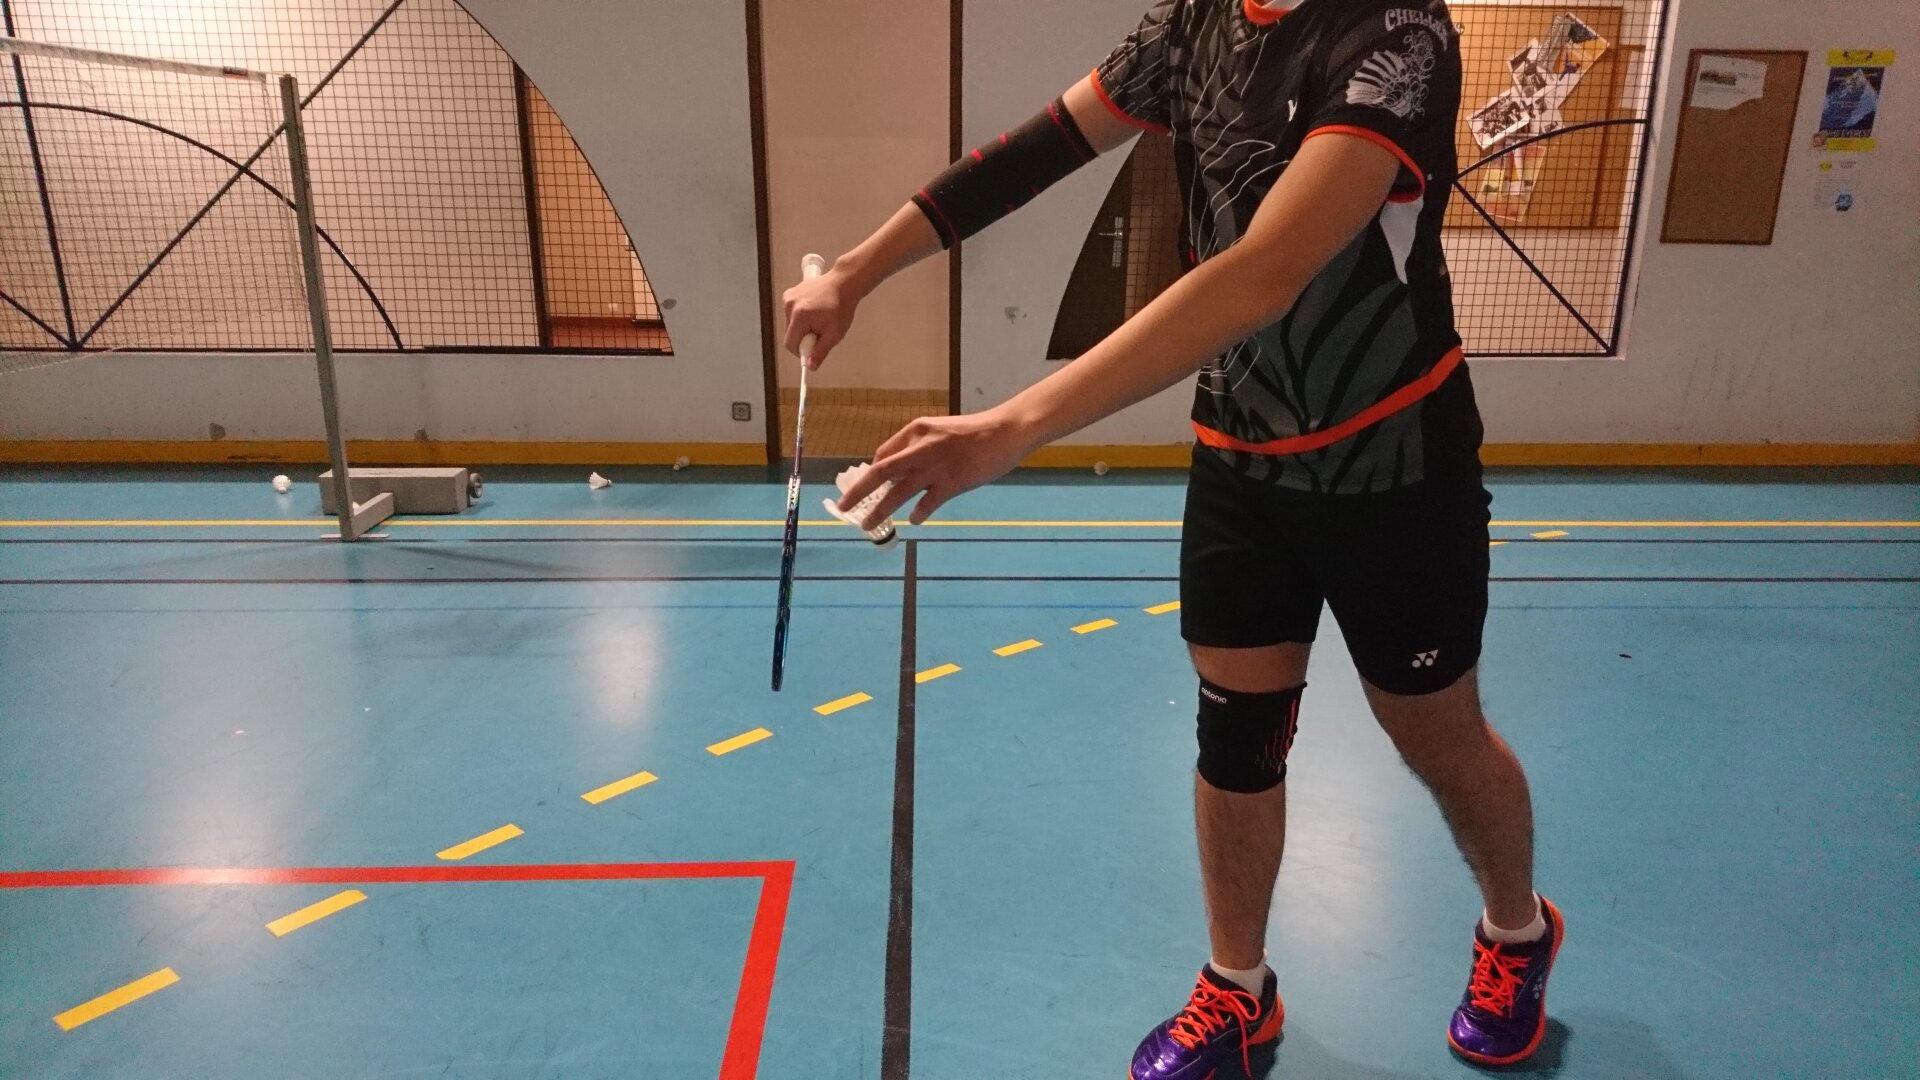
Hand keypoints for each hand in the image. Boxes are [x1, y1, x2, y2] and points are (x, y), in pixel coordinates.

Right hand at [781, 263, 861, 368]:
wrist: (843, 283)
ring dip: (802, 328)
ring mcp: (788, 298)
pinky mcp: (789, 295)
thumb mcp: (834, 334)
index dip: (801, 352)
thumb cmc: (841, 306)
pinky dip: (801, 318)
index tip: (813, 350)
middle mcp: (789, 305)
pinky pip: (791, 315)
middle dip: (804, 338)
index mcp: (799, 316)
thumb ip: (820, 352)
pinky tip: (814, 311)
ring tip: (819, 320)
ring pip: (790, 325)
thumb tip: (810, 366)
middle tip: (820, 332)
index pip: (790, 344)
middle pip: (790, 335)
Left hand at [839, 409, 1036, 526]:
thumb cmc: (975, 432)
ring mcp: (936, 466)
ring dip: (880, 509)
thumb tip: (900, 472)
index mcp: (916, 430)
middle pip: (881, 472)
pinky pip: (928, 502)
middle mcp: (921, 447)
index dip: (871, 474)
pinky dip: (919, 512)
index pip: (883, 455)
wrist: (1005, 431)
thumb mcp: (940, 432)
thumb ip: (920, 448)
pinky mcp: (953, 482)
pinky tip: (914, 521)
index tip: (865, 489)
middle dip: (859, 491)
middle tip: (842, 506)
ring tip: (867, 524)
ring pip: (899, 491)